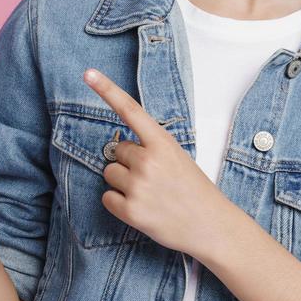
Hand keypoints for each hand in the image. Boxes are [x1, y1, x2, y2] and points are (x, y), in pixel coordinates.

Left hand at [82, 67, 240, 258]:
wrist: (212, 227)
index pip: (130, 110)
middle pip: (117, 151)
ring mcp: (139, 187)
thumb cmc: (194, 190)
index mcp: (163, 143)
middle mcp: (148, 161)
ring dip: (123, 182)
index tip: (88, 73)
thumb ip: (150, 148)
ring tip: (149, 194)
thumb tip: (119, 148)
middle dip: (129, 163)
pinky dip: (118, 203)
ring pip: (109, 173)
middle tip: (154, 178)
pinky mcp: (131, 211)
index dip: (107, 90)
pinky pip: (107, 197)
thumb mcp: (178, 158)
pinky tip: (141, 207)